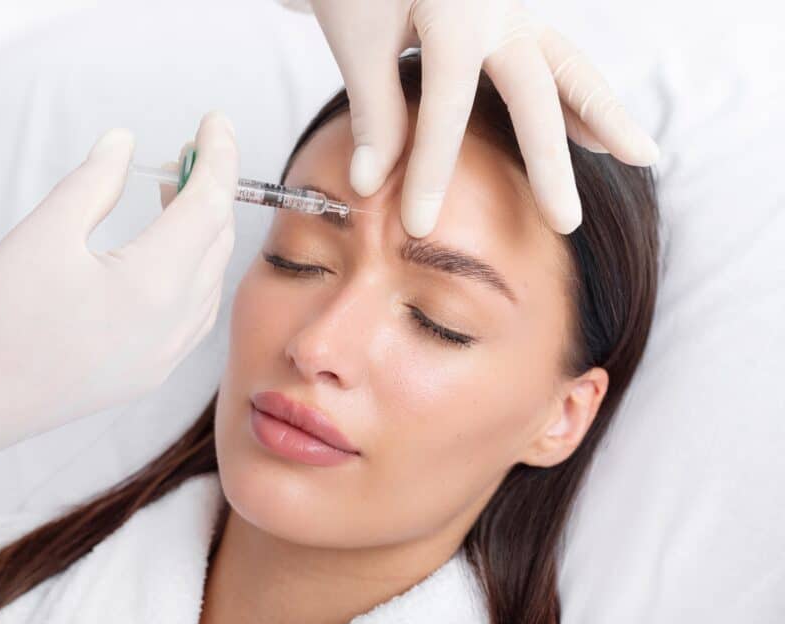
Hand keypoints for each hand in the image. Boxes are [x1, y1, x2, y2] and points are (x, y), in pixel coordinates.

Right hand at [0, 110, 237, 435]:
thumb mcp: (44, 232)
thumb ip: (96, 181)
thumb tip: (126, 143)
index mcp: (156, 285)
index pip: (211, 204)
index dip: (219, 155)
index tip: (214, 119)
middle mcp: (176, 326)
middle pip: (217, 240)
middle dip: (210, 188)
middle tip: (185, 151)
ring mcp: (167, 357)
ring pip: (211, 278)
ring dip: (202, 230)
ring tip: (170, 192)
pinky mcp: (151, 373)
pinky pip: (196, 313)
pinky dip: (194, 272)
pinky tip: (165, 251)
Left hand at [307, 0, 659, 235]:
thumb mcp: (356, 38)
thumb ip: (372, 111)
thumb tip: (370, 186)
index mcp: (455, 10)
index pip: (448, 106)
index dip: (431, 170)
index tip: (416, 226)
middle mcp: (497, 7)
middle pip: (535, 91)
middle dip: (550, 163)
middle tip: (565, 223)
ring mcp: (510, 9)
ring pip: (568, 66)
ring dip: (603, 115)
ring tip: (643, 157)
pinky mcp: (509, 17)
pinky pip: (554, 59)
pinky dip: (577, 97)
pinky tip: (594, 137)